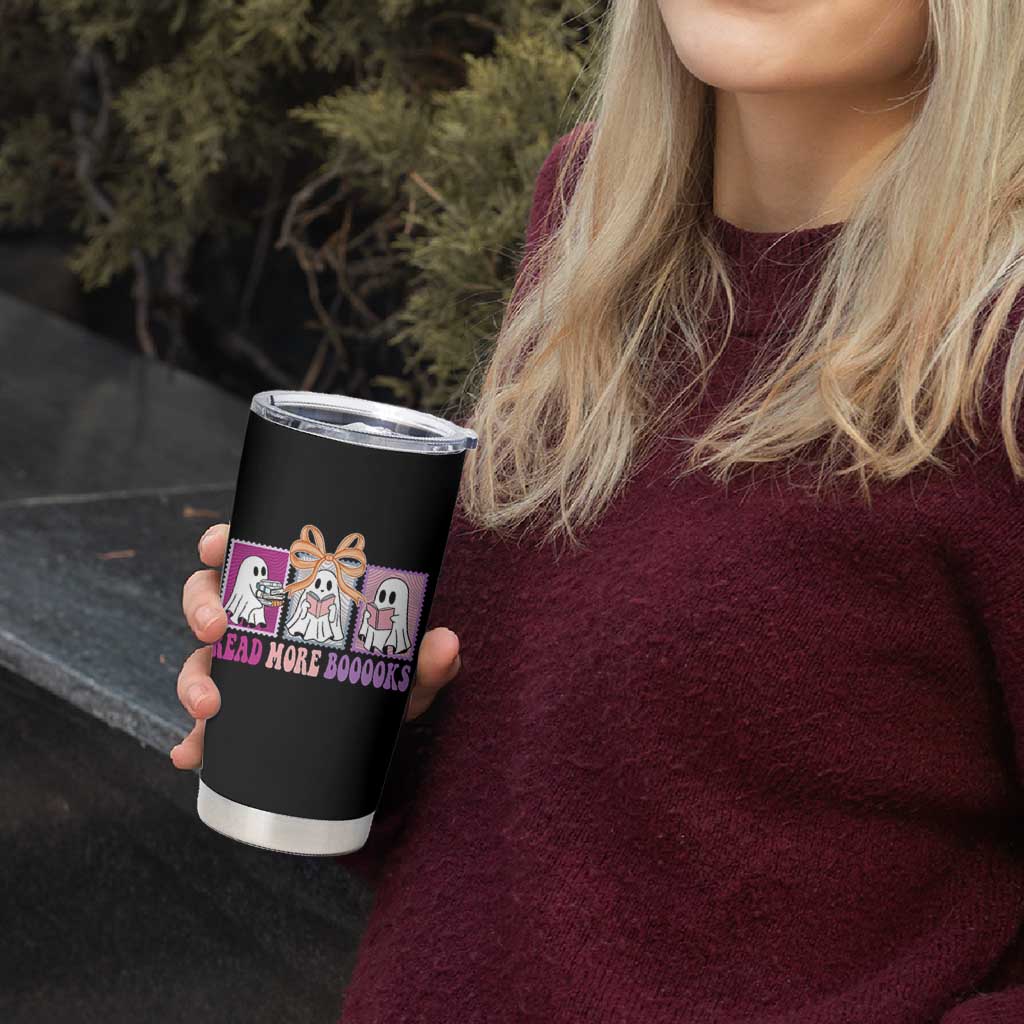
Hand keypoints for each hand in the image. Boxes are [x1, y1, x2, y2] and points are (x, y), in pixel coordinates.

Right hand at [170, 523, 461, 768]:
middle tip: (217, 627)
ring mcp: (242, 667)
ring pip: (199, 659)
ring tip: (208, 706)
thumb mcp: (407, 666)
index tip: (216, 545)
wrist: (378, 723)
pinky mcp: (239, 715)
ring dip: (193, 679)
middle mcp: (258, 622)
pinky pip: (205, 726)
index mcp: (290, 589)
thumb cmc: (386, 673)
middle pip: (207, 599)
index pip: (246, 553)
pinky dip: (193, 740)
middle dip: (202, 609)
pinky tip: (190, 755)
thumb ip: (426, 657)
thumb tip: (446, 644)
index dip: (221, 543)